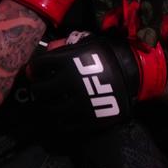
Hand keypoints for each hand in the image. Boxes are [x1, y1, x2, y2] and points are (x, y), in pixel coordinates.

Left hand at [27, 34, 165, 132]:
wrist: (132, 72)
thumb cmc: (104, 55)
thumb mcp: (84, 43)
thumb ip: (63, 46)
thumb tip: (45, 52)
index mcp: (68, 61)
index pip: (39, 66)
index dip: (35, 68)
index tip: (36, 71)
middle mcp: (70, 82)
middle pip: (40, 90)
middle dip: (38, 88)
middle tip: (42, 88)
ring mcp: (79, 102)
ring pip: (50, 109)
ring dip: (47, 105)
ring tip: (51, 101)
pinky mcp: (88, 118)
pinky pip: (64, 124)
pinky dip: (59, 120)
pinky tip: (62, 114)